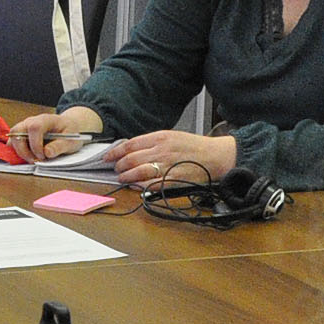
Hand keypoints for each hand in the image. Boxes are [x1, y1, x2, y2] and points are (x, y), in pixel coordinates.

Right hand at [10, 107, 103, 160]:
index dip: (36, 144)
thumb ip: (59, 146)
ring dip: (19, 152)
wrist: (67, 127)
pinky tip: (29, 157)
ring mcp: (24, 127)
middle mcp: (31, 121)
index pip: (34, 128)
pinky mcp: (21, 135)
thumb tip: (47, 152)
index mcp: (45, 119)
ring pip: (12, 138)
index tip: (42, 156)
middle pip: (17, 132)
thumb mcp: (71, 140)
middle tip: (35, 161)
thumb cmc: (69, 132)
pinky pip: (12, 143)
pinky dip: (17, 152)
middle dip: (24, 151)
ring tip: (33, 160)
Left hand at [110, 129, 240, 185]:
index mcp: (159, 137)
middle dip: (119, 166)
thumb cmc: (194, 146)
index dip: (115, 152)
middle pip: (131, 159)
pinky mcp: (173, 180)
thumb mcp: (171, 136)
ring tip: (123, 179)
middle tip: (117, 169)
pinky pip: (151, 185)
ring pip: (138, 172)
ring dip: (127, 177)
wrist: (214, 156)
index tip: (108, 157)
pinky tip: (136, 186)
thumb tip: (132, 149)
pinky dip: (140, 187)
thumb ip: (152, 142)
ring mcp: (166, 166)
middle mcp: (161, 151)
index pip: (130, 145)